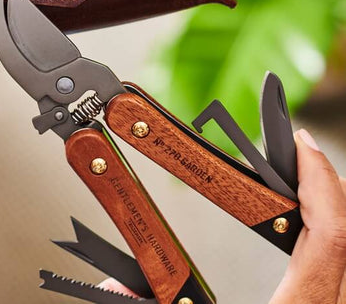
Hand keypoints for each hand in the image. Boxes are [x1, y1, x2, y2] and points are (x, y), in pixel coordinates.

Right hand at [100, 129, 345, 302]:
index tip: (299, 144)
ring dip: (338, 222)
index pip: (331, 237)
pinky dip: (337, 255)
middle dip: (332, 189)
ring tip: (311, 194)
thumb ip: (147, 303)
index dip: (320, 181)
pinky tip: (317, 250)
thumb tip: (109, 287)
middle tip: (303, 161)